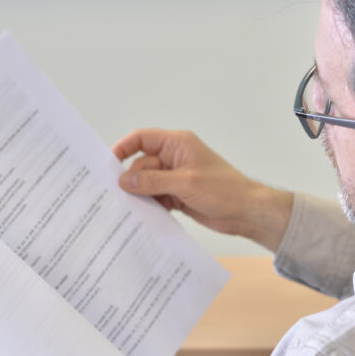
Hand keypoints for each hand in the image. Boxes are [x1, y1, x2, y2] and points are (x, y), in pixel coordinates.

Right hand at [112, 129, 292, 251]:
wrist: (246, 212)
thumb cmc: (225, 190)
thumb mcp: (185, 183)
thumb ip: (153, 181)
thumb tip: (124, 180)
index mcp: (178, 144)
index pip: (143, 138)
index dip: (123, 148)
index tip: (108, 163)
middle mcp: (175, 158)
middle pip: (141, 164)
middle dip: (131, 180)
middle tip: (118, 196)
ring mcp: (175, 177)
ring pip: (147, 183)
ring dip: (140, 195)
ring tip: (130, 209)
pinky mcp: (178, 195)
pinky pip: (155, 197)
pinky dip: (150, 205)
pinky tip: (144, 216)